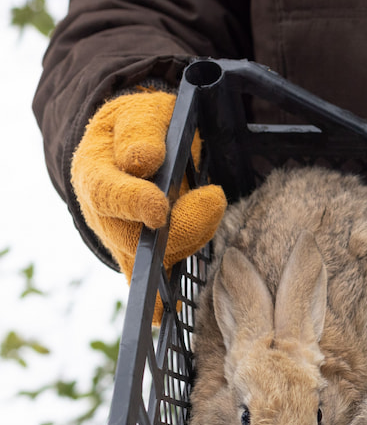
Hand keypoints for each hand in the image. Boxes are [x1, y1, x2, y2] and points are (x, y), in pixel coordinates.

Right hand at [70, 90, 225, 321]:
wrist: (138, 142)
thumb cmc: (143, 127)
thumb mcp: (141, 112)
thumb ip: (140, 132)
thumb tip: (142, 161)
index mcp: (94, 173)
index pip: (107, 193)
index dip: (132, 203)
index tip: (158, 208)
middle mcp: (104, 215)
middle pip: (134, 237)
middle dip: (181, 225)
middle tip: (213, 198)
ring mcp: (122, 240)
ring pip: (153, 260)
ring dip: (190, 240)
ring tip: (211, 201)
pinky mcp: (142, 257)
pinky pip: (150, 281)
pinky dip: (160, 301)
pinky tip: (171, 311)